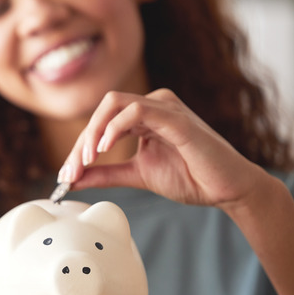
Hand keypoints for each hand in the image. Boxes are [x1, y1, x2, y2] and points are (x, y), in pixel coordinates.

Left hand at [59, 89, 266, 208]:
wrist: (227, 189)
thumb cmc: (190, 177)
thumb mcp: (136, 175)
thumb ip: (105, 174)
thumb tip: (72, 179)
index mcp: (143, 116)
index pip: (101, 122)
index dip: (79, 147)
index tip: (66, 175)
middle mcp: (153, 105)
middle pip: (103, 109)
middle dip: (82, 141)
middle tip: (71, 171)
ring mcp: (166, 108)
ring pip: (114, 105)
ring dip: (93, 133)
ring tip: (86, 160)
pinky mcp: (177, 119)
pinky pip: (138, 110)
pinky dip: (115, 127)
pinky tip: (105, 148)